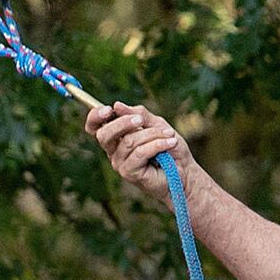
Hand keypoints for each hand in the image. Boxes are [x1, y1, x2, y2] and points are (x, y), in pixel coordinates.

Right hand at [83, 100, 200, 207]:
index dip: (95, 116)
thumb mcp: (156, 124)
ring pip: (128, 141)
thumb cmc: (170, 148)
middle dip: (123, 123)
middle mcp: (114, 151)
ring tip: (169, 135)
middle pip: (104, 134)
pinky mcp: (129, 173)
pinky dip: (158, 144)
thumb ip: (138, 114)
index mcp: (116, 137)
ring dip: (152, 134)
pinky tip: (171, 143)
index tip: (110, 109)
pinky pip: (140, 153)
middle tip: (141, 120)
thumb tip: (117, 106)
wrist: (185, 170)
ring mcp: (120, 164)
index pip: (94, 127)